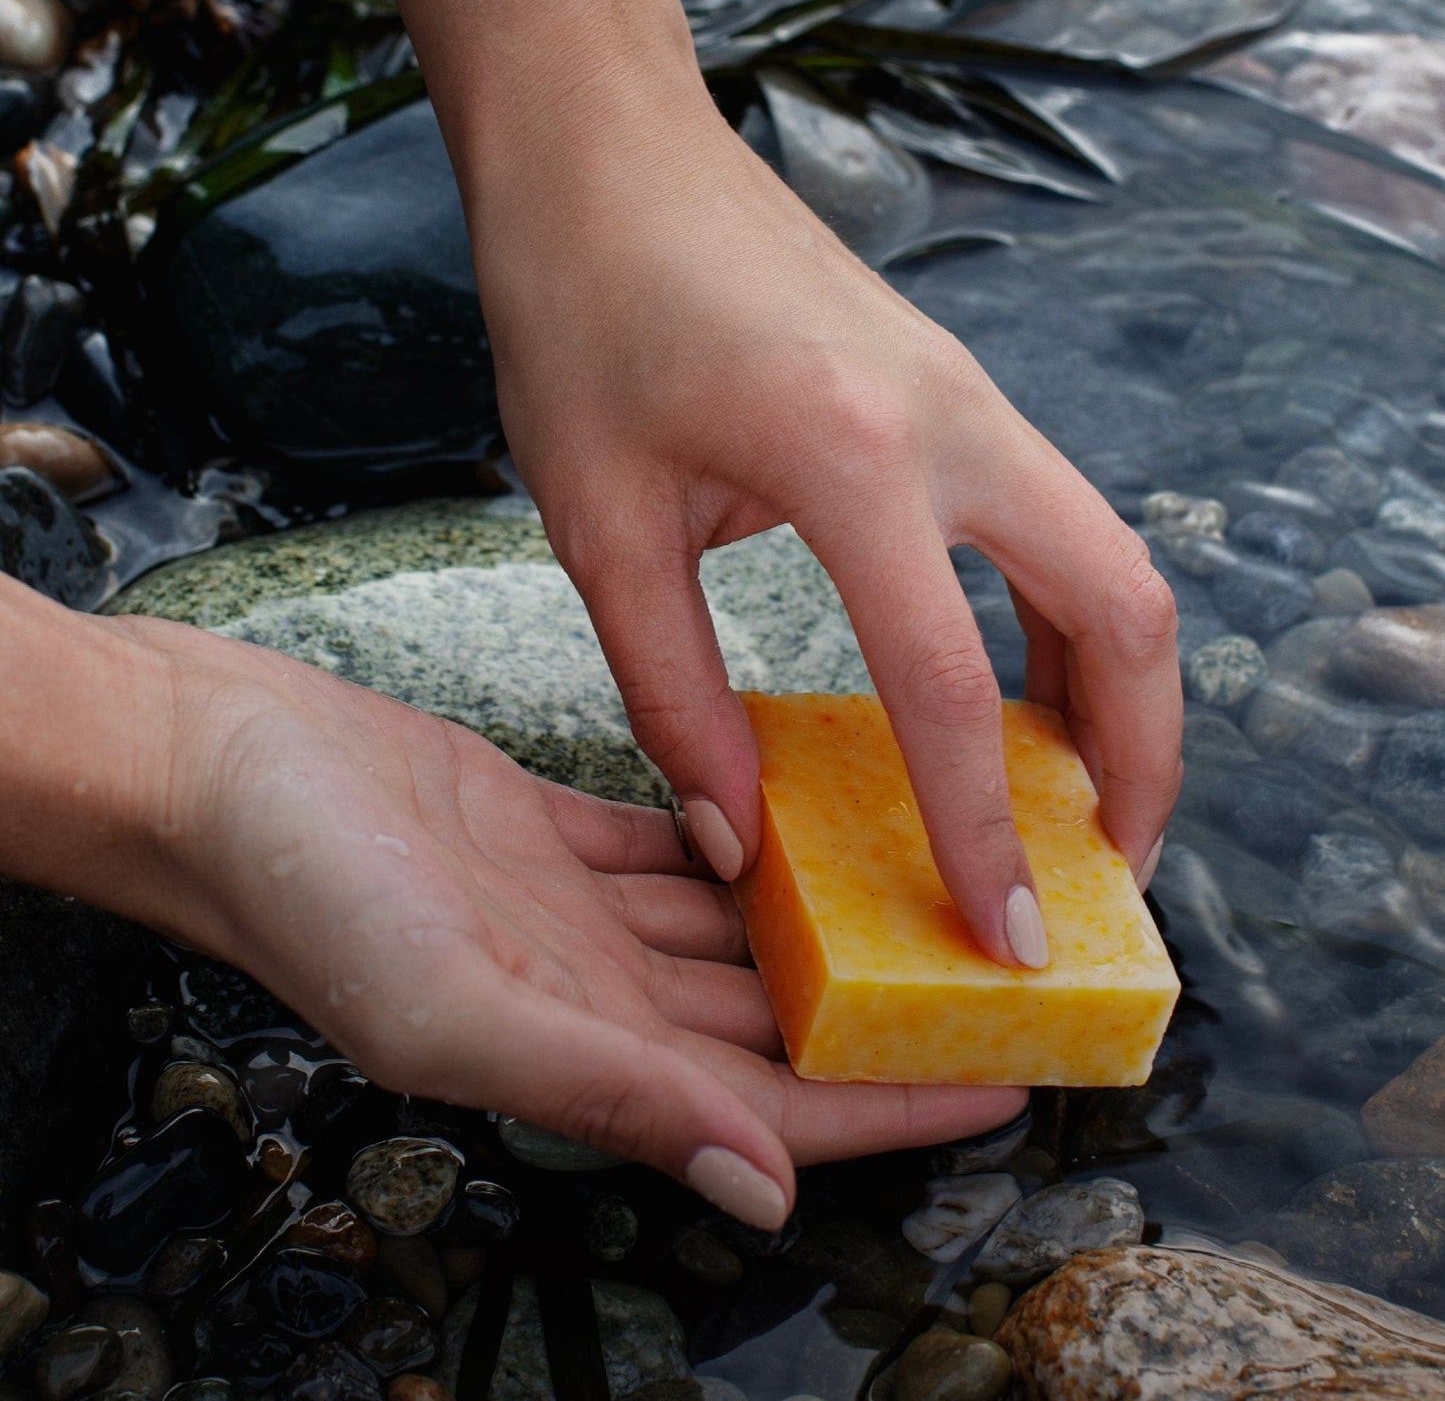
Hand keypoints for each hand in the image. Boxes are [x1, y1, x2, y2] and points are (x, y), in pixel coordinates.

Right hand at [100, 615, 1025, 1227]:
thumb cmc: (303, 888)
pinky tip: (799, 826)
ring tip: (918, 895)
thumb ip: (613, 1093)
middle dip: (876, 1011)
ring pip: (731, 935)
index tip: (1006, 1076)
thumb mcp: (454, 1006)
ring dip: (818, 925)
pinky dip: (740, 844)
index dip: (891, 1103)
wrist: (215, 762)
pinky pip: (675, 850)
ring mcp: (572, 913)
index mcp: (574, 1053)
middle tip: (989, 973)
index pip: (773, 1102)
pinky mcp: (553, 833)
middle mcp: (586, 993)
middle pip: (770, 1021)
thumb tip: (764, 1187)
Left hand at [465, 96, 1182, 969]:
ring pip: (1111, 559)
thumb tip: (740, 836)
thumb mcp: (598, 522)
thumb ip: (673, 695)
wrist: (611, 158)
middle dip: (1140, 758)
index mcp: (849, 456)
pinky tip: (1011, 689)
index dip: (985, 830)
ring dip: (1118, 688)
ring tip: (1075, 801)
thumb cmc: (581, 315)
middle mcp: (951, 419)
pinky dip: (1063, 621)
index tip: (1011, 938)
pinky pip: (1055, 522)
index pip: (953, 685)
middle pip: (1122, 609)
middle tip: (1099, 871)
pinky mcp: (957, 391)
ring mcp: (971, 394)